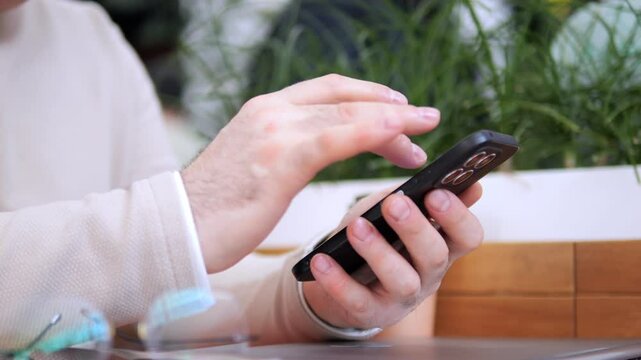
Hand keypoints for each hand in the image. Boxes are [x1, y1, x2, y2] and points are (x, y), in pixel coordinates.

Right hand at [181, 74, 439, 272]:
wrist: (175, 227)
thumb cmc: (214, 207)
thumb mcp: (251, 167)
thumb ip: (281, 152)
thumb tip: (308, 156)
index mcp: (263, 111)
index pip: (326, 91)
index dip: (366, 95)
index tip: (395, 110)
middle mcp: (270, 112)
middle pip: (344, 97)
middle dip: (389, 106)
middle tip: (423, 120)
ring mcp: (275, 131)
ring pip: (349, 113)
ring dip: (394, 119)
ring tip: (425, 129)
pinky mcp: (281, 158)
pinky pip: (340, 137)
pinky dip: (376, 132)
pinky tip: (401, 138)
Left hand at [302, 183, 482, 329]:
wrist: (341, 273)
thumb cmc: (376, 234)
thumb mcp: (394, 211)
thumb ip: (420, 195)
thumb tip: (468, 185)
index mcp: (441, 246)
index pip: (468, 236)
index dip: (457, 216)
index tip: (436, 193)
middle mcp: (428, 275)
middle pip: (435, 256)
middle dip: (415, 228)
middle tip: (394, 204)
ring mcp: (401, 298)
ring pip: (402, 281)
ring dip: (379, 252)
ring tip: (357, 227)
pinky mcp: (371, 313)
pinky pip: (357, 299)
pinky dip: (338, 280)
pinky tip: (322, 259)